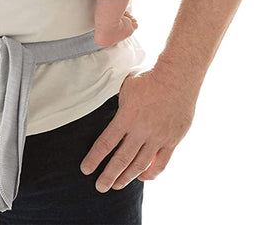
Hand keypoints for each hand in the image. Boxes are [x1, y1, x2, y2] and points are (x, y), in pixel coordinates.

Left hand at [80, 66, 196, 190]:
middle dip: (108, 176)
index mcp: (126, 117)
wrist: (178, 76)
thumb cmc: (149, 77)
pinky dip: (151, 173)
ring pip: (140, 165)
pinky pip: (161, 163)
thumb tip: (108, 108)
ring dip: (127, 177)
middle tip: (100, 187)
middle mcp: (141, 130)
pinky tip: (142, 178)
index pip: (106, 143)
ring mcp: (158, 137)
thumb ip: (118, 103)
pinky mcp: (172, 140)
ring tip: (116, 185)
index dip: (94, 158)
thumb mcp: (126, 86)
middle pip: (121, 160)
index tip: (86, 169)